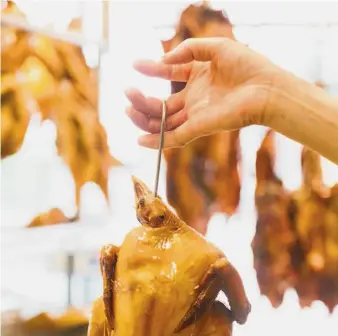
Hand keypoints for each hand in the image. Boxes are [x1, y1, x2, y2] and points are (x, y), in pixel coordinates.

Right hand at [125, 37, 277, 148]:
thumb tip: (164, 62)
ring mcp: (196, 115)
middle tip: (127, 92)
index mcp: (198, 78)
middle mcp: (195, 99)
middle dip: (141, 100)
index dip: (151, 70)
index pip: (168, 76)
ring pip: (163, 122)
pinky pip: (175, 138)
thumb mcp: (216, 47)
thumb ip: (188, 50)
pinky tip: (140, 139)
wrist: (266, 88)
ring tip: (128, 108)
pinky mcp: (200, 128)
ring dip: (143, 118)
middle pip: (161, 105)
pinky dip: (158, 141)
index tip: (136, 65)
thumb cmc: (248, 66)